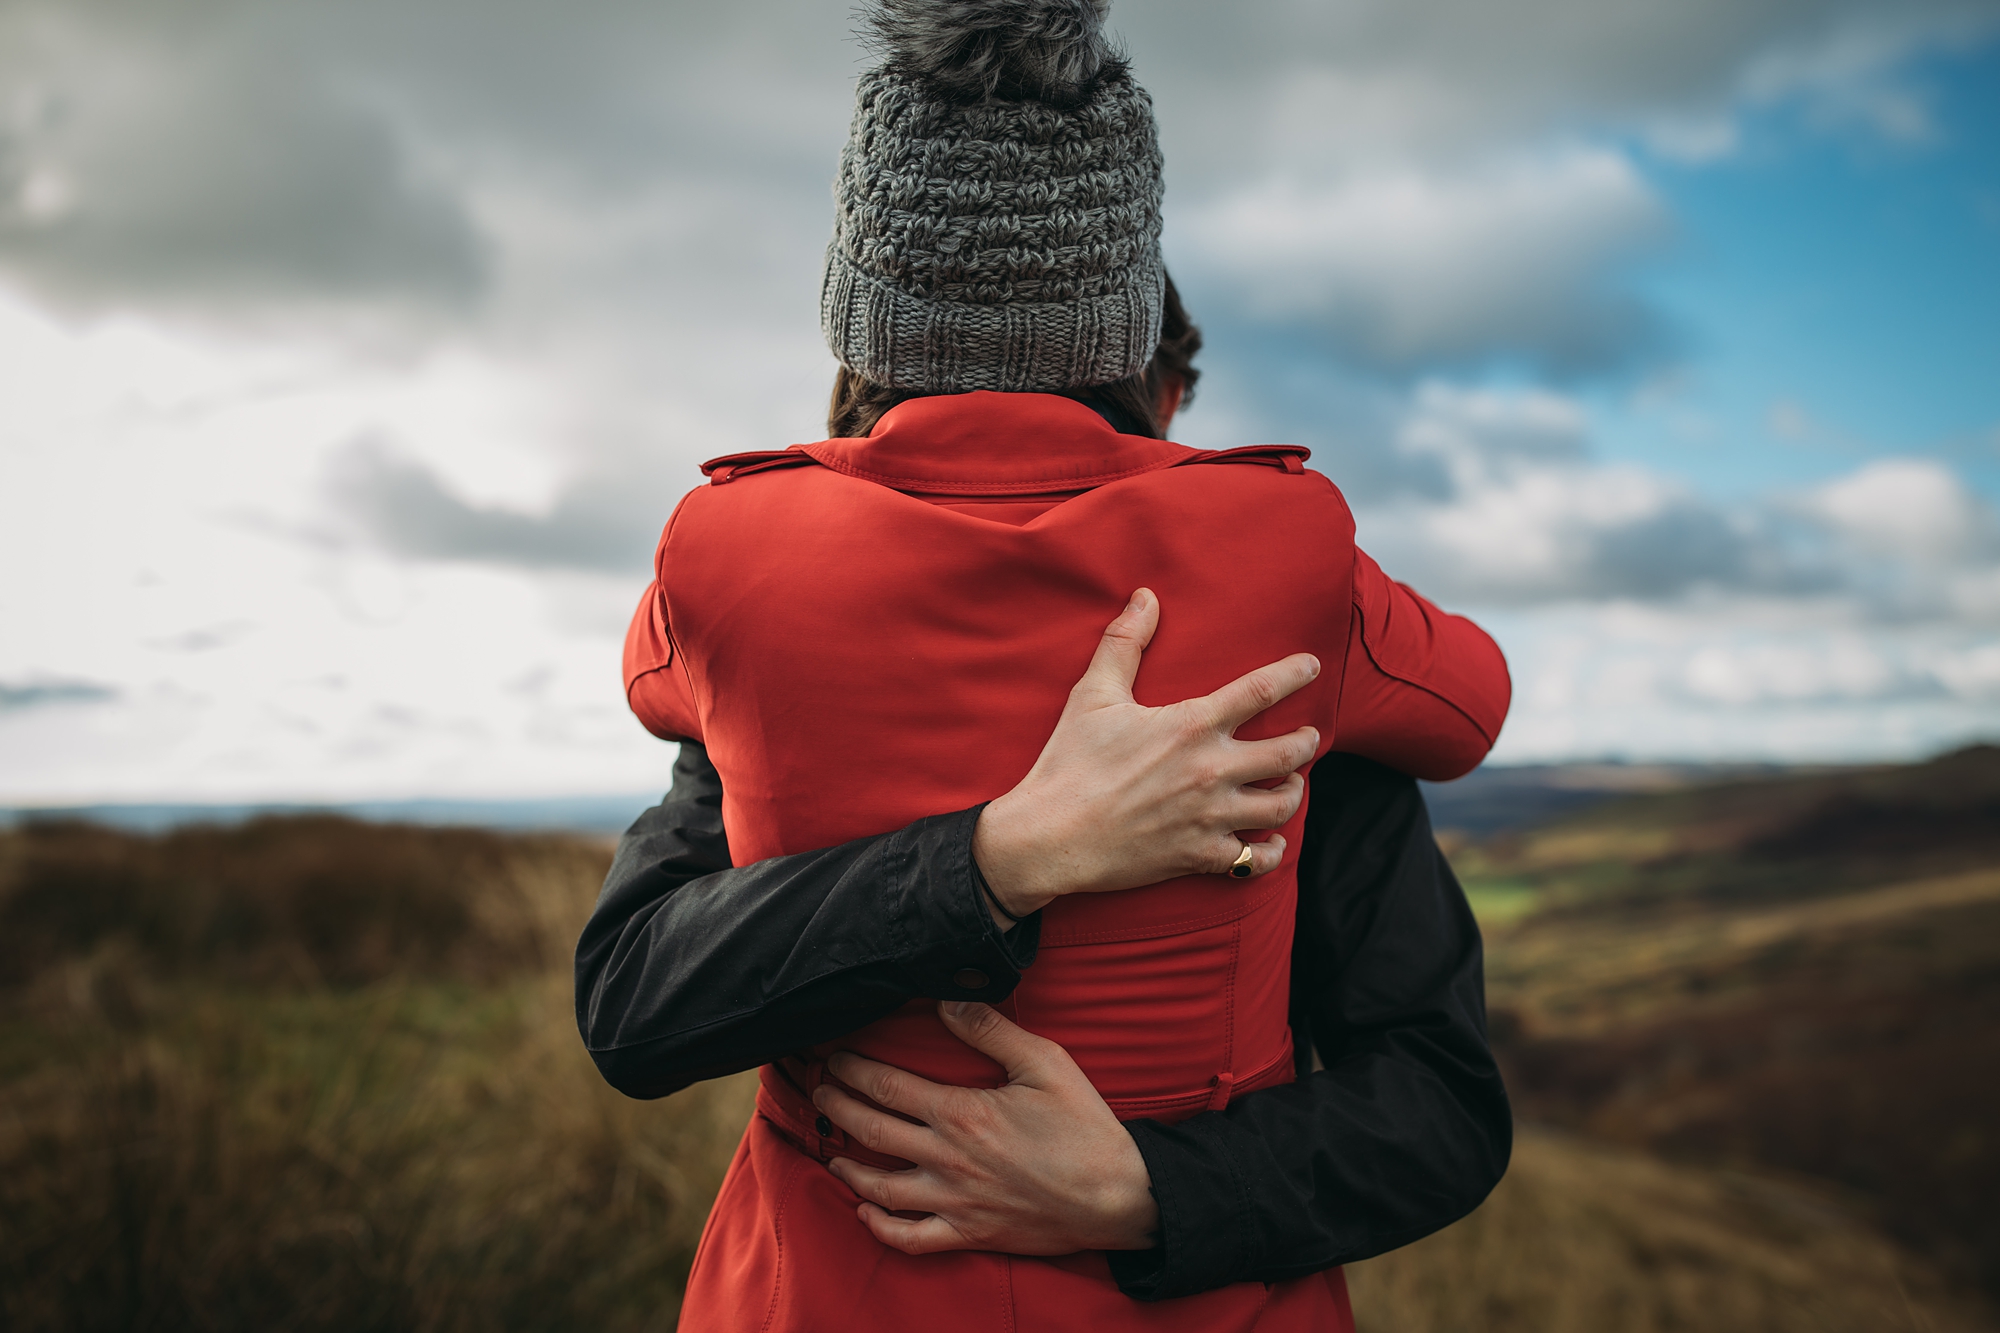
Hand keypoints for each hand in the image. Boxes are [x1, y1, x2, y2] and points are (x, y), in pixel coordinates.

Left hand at [814, 1001, 1156, 1256]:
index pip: (886, 1086)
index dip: (852, 1069)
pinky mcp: (968, 1233)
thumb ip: (992, 1030)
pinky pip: (909, 1238)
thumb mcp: (1046, 1062)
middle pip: (870, 1130)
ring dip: (846, 1164)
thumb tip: (947, 1001)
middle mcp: (948, 1158)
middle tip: (820, 1090)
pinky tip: (864, 1211)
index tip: (834, 1057)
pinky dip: (879, 1227)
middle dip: (836, 1106)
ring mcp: (954, 1201)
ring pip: (879, 1187)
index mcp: (962, 1112)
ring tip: (830, 1146)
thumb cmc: (1085, 1127)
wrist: (1120, 1196)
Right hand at [973, 587, 1319, 920]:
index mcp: (1190, 725)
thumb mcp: (1093, 694)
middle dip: (1306, 741)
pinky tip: (1269, 841)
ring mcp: (1209, 816)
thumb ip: (1125, 642)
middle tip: (1307, 736)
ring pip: (1281, 805)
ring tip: (1288, 783)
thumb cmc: (1069, 762)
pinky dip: (1269, 851)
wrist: (1050, 836)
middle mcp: (1210, 770)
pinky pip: (1254, 859)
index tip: (1312, 666)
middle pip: (1288, 753)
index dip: (1294, 674)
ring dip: (1292, 791)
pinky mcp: (1200, 855)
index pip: (1261, 691)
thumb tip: (1146, 596)